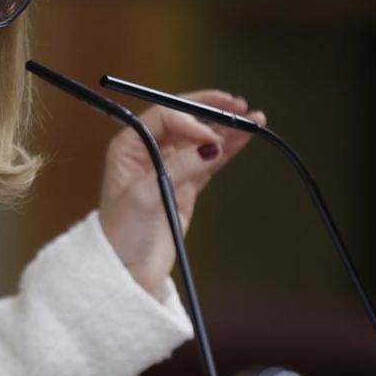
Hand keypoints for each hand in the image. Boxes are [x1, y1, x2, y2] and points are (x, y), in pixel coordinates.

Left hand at [97, 90, 263, 295]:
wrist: (128, 270)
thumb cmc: (122, 233)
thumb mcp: (145, 195)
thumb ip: (179, 167)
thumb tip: (212, 145)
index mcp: (129, 146)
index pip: (163, 116)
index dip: (189, 119)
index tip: (208, 137)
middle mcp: (149, 151)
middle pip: (185, 120)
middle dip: (211, 110)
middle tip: (237, 104)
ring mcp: (170, 168)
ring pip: (202, 140)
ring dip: (226, 128)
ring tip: (254, 117)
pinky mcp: (186, 186)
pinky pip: (210, 161)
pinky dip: (228, 149)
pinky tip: (245, 136)